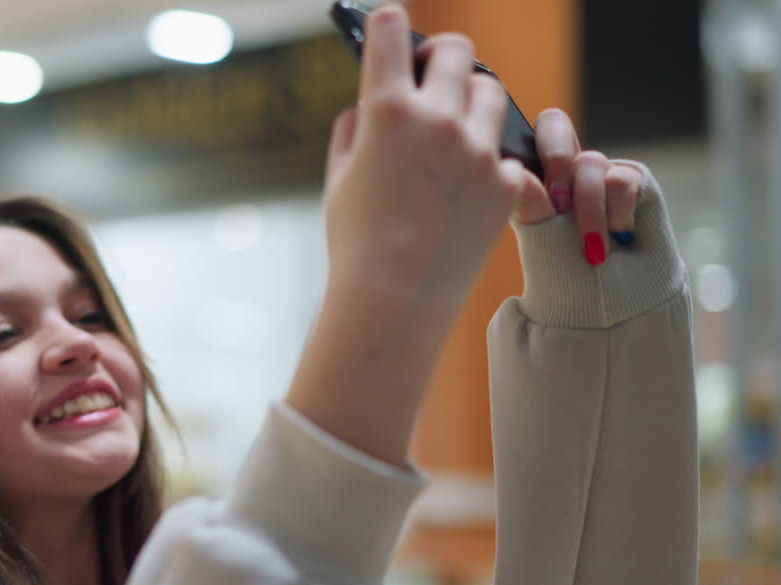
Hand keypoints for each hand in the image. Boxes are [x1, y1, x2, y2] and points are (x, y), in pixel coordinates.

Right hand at [322, 4, 524, 316]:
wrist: (394, 300)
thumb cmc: (355, 242)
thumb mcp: (338, 177)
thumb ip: (355, 128)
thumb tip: (371, 104)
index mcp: (385, 110)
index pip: (392, 30)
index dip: (389, 25)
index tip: (390, 30)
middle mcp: (436, 119)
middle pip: (456, 51)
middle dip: (441, 57)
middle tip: (432, 73)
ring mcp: (476, 150)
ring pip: (491, 92)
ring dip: (471, 100)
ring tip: (454, 128)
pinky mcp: (504, 182)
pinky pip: (502, 151)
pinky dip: (485, 159)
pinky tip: (464, 184)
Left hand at [512, 108, 644, 265]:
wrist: (614, 302)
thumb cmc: (571, 278)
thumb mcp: (543, 239)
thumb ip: (531, 205)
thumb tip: (518, 171)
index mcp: (530, 181)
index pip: (520, 138)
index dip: (521, 149)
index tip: (522, 183)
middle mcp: (563, 171)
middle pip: (554, 124)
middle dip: (556, 160)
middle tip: (559, 203)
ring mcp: (597, 173)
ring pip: (589, 161)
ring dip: (589, 208)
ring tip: (592, 245)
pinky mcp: (632, 181)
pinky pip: (622, 179)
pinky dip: (617, 214)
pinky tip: (618, 236)